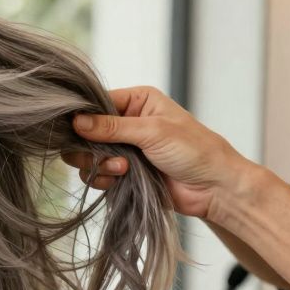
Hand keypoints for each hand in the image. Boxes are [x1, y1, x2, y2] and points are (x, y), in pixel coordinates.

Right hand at [64, 86, 255, 219]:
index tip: (76, 131)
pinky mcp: (123, 171)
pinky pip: (97, 173)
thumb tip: (77, 121)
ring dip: (99, 164)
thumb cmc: (195, 151)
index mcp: (137, 101)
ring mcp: (124, 148)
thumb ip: (112, 127)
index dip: (84, 116)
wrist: (213, 188)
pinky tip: (121, 180)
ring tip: (123, 170)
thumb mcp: (153, 132)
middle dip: (89, 147)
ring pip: (88, 154)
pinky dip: (103, 178)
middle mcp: (127, 122)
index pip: (96, 102)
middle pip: (86, 131)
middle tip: (103, 157)